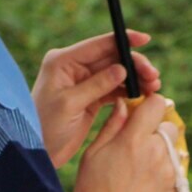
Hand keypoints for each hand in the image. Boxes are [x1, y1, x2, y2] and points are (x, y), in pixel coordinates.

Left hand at [32, 30, 160, 168]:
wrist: (37, 152)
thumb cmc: (45, 127)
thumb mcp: (70, 105)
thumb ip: (96, 85)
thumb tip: (122, 68)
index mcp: (63, 61)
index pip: (98, 45)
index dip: (123, 40)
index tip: (145, 39)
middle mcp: (74, 67)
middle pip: (112, 58)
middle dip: (134, 65)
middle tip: (154, 77)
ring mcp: (83, 81)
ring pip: (116, 73)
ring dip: (135, 79)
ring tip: (154, 88)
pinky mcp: (90, 97)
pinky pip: (114, 89)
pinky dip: (129, 92)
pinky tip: (143, 97)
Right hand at [72, 91, 178, 191]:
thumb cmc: (92, 191)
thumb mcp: (94, 153)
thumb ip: (113, 125)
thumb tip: (124, 104)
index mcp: (134, 139)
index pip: (155, 104)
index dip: (149, 104)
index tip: (142, 111)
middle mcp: (156, 153)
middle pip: (169, 126)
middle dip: (157, 129)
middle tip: (140, 142)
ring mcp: (168, 173)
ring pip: (174, 149)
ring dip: (162, 151)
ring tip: (142, 166)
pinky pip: (176, 171)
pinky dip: (167, 171)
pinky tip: (148, 182)